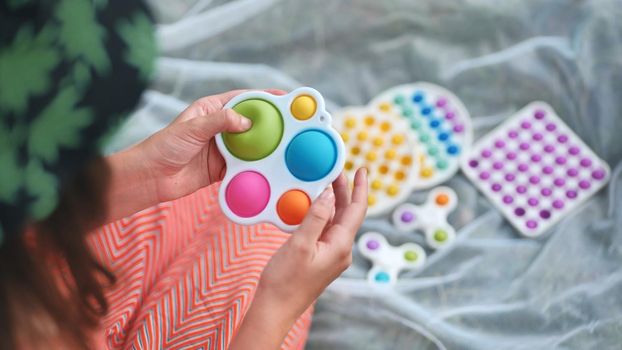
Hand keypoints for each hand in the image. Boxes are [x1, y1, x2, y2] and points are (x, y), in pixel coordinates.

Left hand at [139, 89, 285, 201]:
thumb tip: (247, 121)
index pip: (243, 99)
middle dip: (270, 123)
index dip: (263, 97)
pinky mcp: (223, 168)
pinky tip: (268, 167)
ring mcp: (222, 148)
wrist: (151, 178)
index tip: (283, 97)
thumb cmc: (164, 147)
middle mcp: (219, 128)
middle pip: (251, 122)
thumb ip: (220, 122)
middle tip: (291, 124)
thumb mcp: (192, 128)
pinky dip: (255, 167)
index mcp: (211, 110)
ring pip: (250, 145)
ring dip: (265, 146)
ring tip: (285, 146)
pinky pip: (244, 166)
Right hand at [229, 169, 367, 349]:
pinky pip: (325, 230)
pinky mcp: (321, 258)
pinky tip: (311, 206)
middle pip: (347, 213)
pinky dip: (320, 214)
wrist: (275, 309)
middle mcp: (341, 250)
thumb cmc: (285, 280)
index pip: (357, 210)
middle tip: (334, 169)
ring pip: (336, 221)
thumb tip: (329, 194)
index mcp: (341, 246)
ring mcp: (331, 255)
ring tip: (323, 181)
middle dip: (343, 190)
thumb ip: (315, 217)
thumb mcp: (300, 244)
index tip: (362, 169)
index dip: (361, 188)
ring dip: (331, 201)